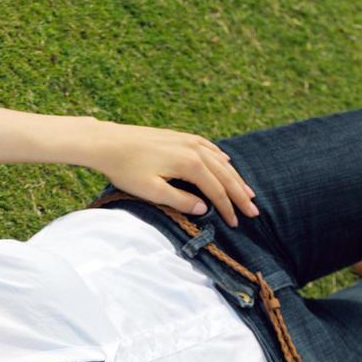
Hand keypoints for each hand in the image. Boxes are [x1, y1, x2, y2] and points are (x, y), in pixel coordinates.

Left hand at [87, 120, 259, 226]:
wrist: (108, 142)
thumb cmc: (126, 169)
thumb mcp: (152, 191)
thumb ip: (180, 201)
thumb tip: (204, 208)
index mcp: (189, 164)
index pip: (216, 190)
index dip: (228, 209)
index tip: (236, 224)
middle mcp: (194, 149)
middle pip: (224, 175)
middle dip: (239, 195)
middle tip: (254, 212)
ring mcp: (188, 140)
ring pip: (220, 161)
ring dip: (235, 178)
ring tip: (247, 193)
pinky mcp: (179, 137)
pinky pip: (209, 147)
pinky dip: (221, 158)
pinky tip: (227, 163)